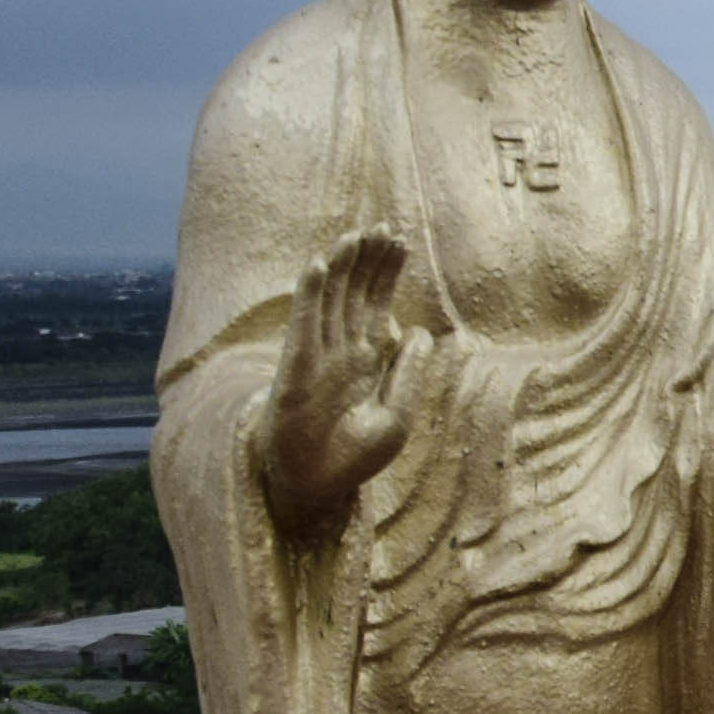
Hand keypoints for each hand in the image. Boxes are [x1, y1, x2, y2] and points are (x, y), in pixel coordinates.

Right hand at [262, 230, 417, 535]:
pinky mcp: (296, 367)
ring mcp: (318, 357)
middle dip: (369, 260)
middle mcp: (341, 351)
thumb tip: (418, 331)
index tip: (399, 240)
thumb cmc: (352, 457)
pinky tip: (319, 265)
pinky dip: (310, 295)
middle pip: (356, 293)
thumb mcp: (396, 416)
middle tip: (383, 226)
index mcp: (367, 359)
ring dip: (342, 267)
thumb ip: (409, 373)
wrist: (316, 487)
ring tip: (356, 235)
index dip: (386, 272)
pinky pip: (304, 324)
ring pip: (331, 300)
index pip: (377, 304)